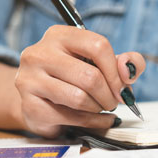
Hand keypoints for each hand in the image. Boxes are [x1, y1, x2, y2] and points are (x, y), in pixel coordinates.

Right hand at [14, 25, 144, 137]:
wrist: (37, 97)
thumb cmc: (71, 76)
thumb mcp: (99, 61)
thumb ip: (124, 61)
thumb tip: (128, 71)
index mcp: (59, 35)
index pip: (98, 46)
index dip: (116, 70)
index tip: (123, 86)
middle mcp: (40, 53)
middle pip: (90, 75)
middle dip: (109, 94)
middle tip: (113, 101)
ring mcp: (30, 79)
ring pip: (79, 98)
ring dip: (98, 108)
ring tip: (100, 107)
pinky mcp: (29, 106)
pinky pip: (71, 118)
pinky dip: (92, 122)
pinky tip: (97, 119)